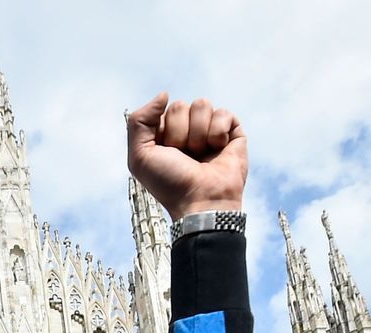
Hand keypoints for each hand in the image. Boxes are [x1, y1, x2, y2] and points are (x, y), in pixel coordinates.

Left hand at [126, 93, 246, 219]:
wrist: (200, 200)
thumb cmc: (170, 183)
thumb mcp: (140, 156)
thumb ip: (138, 121)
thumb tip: (164, 94)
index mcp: (165, 134)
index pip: (162, 110)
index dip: (163, 131)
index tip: (167, 153)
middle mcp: (187, 130)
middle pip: (180, 105)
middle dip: (180, 133)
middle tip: (185, 156)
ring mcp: (210, 130)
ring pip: (202, 104)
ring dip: (199, 133)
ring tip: (201, 154)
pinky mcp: (232, 132)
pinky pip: (223, 112)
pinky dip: (217, 132)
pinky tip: (218, 149)